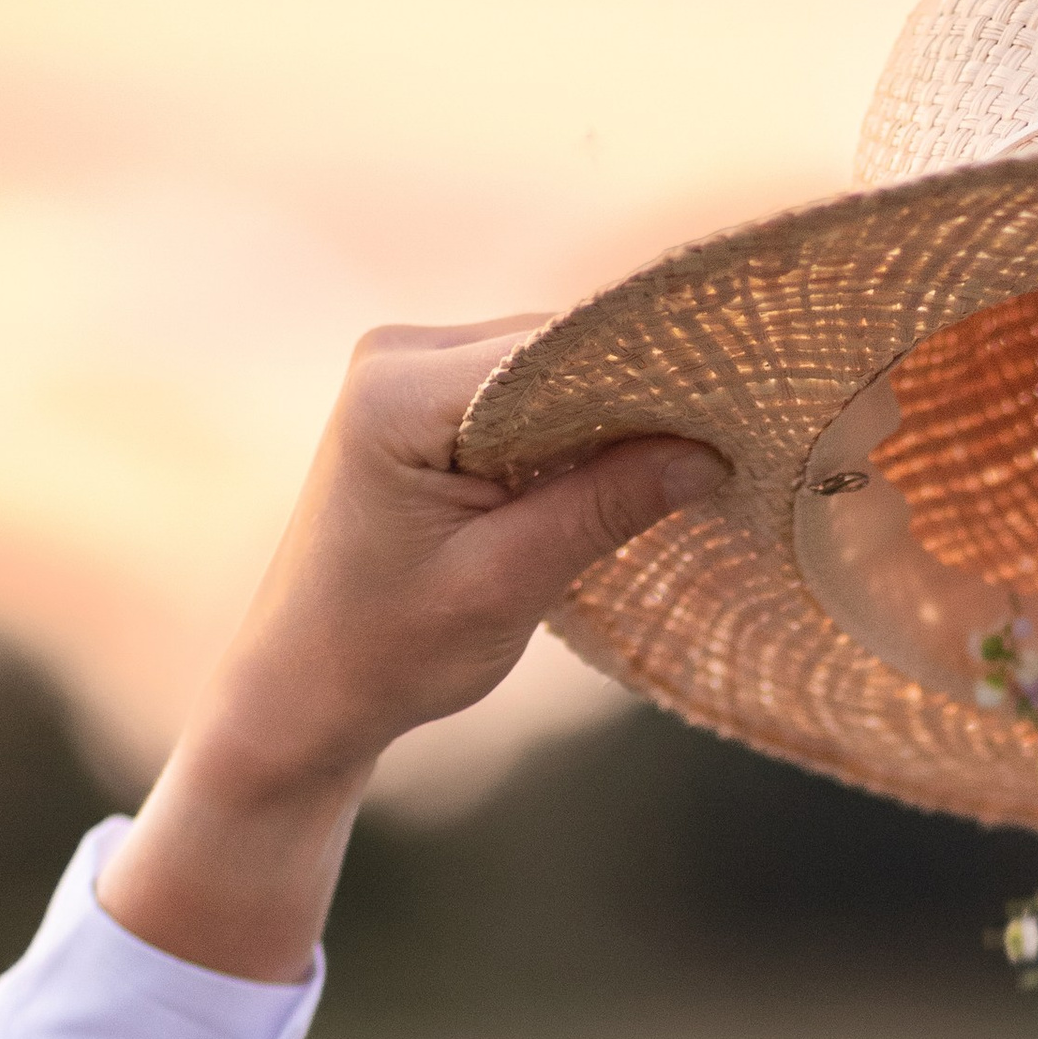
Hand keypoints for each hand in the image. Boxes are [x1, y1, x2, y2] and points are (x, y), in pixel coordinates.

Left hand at [103, 322, 727, 982]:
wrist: (304, 688)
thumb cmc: (389, 651)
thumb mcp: (508, 584)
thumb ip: (604, 507)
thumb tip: (708, 454)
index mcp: (400, 392)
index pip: (557, 353)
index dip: (650, 381)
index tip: (734, 415)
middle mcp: (397, 356)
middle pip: (558, 350)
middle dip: (639, 398)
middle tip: (731, 444)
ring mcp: (407, 372)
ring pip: (551, 370)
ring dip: (613, 417)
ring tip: (690, 463)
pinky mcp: (424, 402)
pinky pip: (528, 395)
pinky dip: (579, 432)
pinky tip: (627, 473)